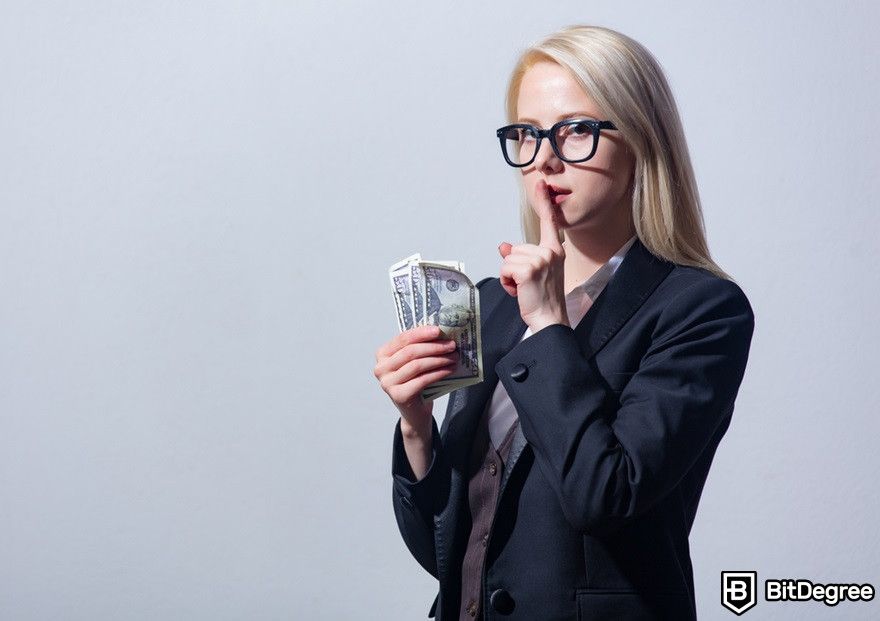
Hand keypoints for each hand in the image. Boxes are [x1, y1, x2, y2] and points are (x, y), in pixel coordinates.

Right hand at [373, 325, 457, 435]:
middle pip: (411, 352)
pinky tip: (449, 370)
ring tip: (454, 357)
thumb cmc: (416, 381)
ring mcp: (387, 383)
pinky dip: (438, 373)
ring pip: (417, 365)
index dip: (421, 333)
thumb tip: (441, 333)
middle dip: (434, 347)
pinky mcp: (398, 395)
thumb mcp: (414, 361)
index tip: (439, 330)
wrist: (415, 410)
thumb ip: (420, 347)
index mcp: (383, 354)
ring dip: (439, 359)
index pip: (403, 338)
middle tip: (451, 345)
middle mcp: (381, 368)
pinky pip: (422, 380)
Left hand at [498, 179, 569, 332]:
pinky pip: (505, 268)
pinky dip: (507, 282)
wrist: (549, 320)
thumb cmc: (542, 299)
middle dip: (514, 267)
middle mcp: (550, 252)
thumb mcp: (531, 274)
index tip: (541, 183)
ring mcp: (540, 259)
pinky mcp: (529, 269)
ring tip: (524, 289)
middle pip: (515, 249)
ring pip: (507, 259)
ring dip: (509, 276)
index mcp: (554, 250)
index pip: (549, 222)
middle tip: (528, 285)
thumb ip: (519, 257)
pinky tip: (519, 291)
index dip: (544, 202)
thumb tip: (503, 246)